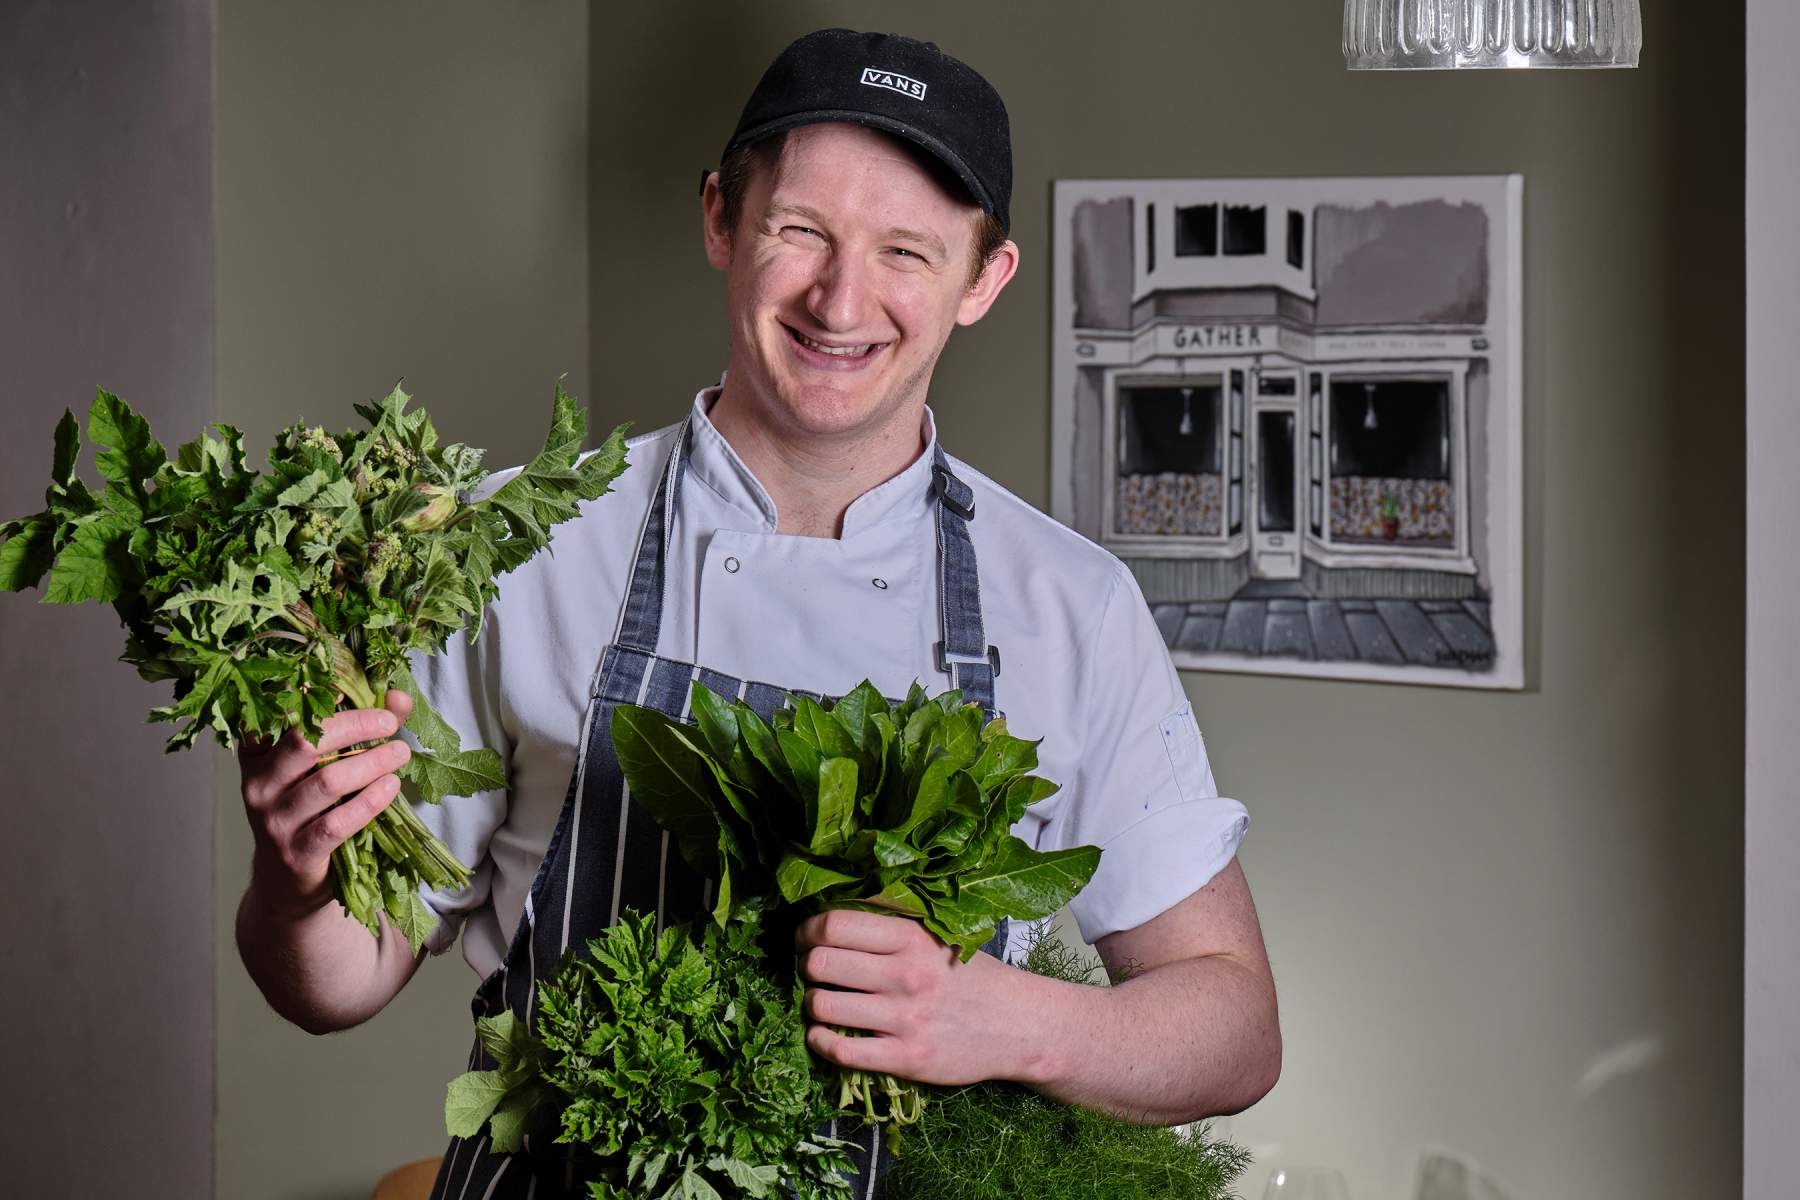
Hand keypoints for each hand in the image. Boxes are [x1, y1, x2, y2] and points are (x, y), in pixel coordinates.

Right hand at [237, 690, 412, 917]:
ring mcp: (274, 820)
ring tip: (400, 752)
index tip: (350, 683)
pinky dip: (370, 801)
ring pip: (328, 781)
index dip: (315, 694)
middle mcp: (258, 783)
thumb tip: (397, 697)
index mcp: (257, 754)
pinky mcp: (297, 852)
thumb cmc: (309, 811)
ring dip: (372, 762)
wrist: (288, 881)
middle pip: (305, 741)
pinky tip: (391, 786)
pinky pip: (338, 822)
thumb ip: (358, 729)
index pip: (279, 714)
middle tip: (389, 722)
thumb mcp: (322, 767)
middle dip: (355, 725)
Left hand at [794, 909, 1029, 1086]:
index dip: (807, 930)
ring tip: (822, 1001)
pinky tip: (825, 1034)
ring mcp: (905, 1019)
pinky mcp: (906, 1058)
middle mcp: (905, 976)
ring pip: (822, 1007)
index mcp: (911, 938)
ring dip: (812, 1004)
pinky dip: (820, 1041)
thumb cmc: (970, 976)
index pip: (834, 925)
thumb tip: (836, 900)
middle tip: (812, 969)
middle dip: (806, 965)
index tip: (805, 937)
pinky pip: (840, 1050)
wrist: (1017, 1026)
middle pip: (820, 963)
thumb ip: (892, 919)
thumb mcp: (938, 935)